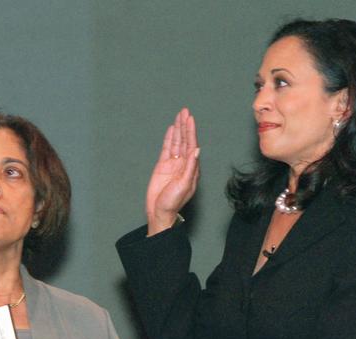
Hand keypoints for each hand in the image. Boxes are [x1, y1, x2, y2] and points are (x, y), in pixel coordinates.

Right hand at [145, 108, 199, 234]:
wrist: (159, 211)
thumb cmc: (173, 202)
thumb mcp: (184, 185)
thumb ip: (190, 168)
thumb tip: (196, 150)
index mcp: (191, 168)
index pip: (191, 145)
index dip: (191, 131)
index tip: (190, 119)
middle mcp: (183, 163)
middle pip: (184, 140)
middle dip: (185, 126)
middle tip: (184, 111)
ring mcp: (173, 164)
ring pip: (176, 142)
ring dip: (178, 129)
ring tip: (178, 116)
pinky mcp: (162, 166)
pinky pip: (166, 149)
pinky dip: (169, 139)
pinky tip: (171, 130)